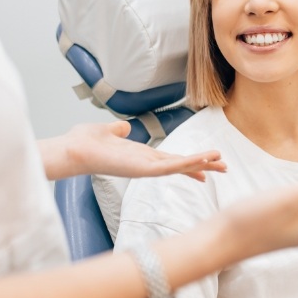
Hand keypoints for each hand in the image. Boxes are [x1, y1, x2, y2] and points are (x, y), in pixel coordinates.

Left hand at [39, 121, 226, 180]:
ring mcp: (146, 168)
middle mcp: (146, 164)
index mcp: (141, 156)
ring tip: (221, 162)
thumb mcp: (107, 131)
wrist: (72, 149)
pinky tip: (202, 161)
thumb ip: (118, 130)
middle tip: (225, 167)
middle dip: (203, 165)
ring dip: (201, 163)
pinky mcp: (142, 170)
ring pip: (180, 166)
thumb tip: (123, 127)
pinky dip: (187, 164)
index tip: (207, 164)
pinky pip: (170, 167)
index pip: (171, 159)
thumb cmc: (85, 142)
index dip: (190, 161)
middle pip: (181, 165)